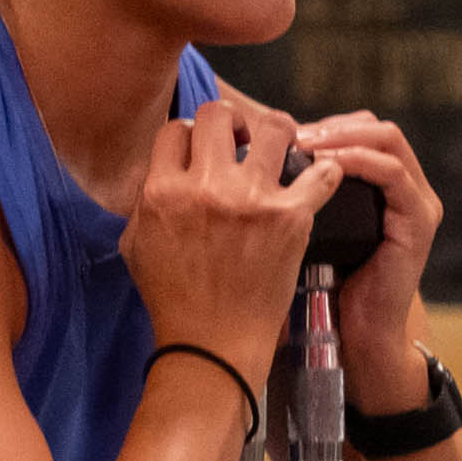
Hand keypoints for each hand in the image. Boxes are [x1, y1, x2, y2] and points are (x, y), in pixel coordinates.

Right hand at [123, 92, 329, 378]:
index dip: (190, 134)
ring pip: (273, 126)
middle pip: (219, 114)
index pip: (176, 129)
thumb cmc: (172, 301)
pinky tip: (322, 177)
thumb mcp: (136, 246)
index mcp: (162, 192)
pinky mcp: (290, 218)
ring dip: (278, 132)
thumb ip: (146, 200)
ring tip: (283, 147)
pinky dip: (325, 173)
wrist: (213, 346)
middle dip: (230, 122)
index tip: (203, 149)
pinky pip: (320, 174)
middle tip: (242, 139)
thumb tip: (160, 170)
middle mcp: (205, 187)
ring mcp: (250, 200)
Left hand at [292, 110, 440, 410]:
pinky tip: (326, 166)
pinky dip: (358, 160)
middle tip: (293, 134)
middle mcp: (405, 187)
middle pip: (373, 126)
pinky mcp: (418, 221)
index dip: (322, 125)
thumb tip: (250, 158)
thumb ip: (296, 195)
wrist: (354, 337)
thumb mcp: (306, 229)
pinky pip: (391, 173)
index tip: (281, 133)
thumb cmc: (322, 287)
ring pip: (386, 138)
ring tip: (305, 144)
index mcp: (381, 186)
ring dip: (342, 136)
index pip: (356, 131)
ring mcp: (417, 202)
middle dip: (331, 125)